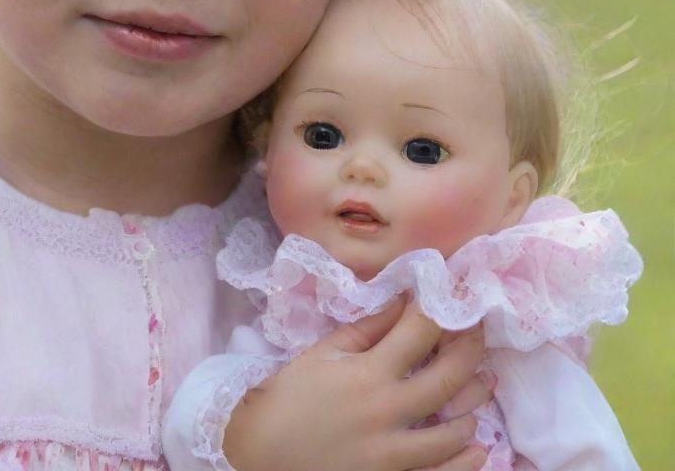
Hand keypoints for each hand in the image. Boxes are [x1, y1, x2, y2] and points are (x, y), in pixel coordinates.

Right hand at [223, 298, 489, 470]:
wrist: (262, 456)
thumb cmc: (287, 399)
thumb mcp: (321, 355)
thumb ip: (365, 330)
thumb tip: (401, 302)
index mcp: (366, 372)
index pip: (418, 332)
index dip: (440, 310)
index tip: (451, 294)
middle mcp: (387, 410)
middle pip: (447, 376)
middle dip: (470, 347)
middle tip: (481, 330)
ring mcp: (394, 451)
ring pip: (454, 428)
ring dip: (473, 401)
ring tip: (484, 382)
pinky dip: (467, 459)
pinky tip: (478, 443)